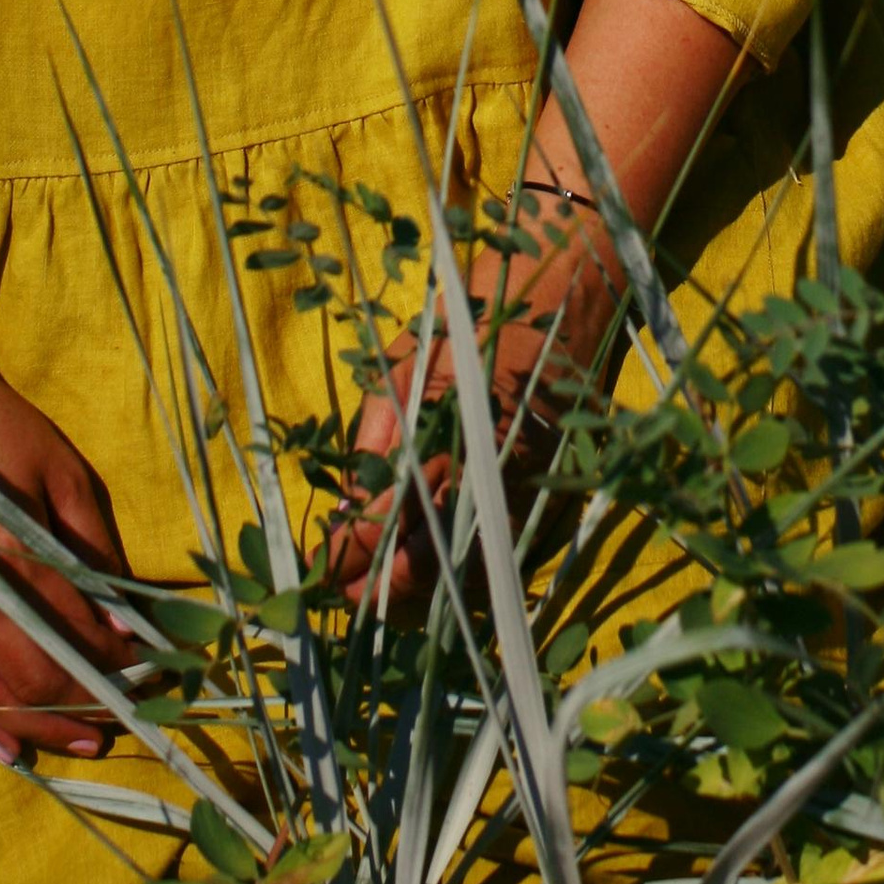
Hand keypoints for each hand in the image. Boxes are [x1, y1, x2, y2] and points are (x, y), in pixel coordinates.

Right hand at [0, 348, 133, 762]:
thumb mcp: (65, 477)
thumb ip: (95, 553)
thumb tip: (126, 624)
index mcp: (5, 556)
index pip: (70, 636)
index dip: (113, 664)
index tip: (149, 672)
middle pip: (27, 682)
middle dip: (81, 707)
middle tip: (121, 720)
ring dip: (34, 729)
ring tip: (78, 742)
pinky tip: (4, 749)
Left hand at [329, 180, 622, 609]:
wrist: (565, 291)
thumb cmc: (476, 320)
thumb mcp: (409, 366)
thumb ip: (377, 440)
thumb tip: (344, 510)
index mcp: (453, 440)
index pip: (389, 523)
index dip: (349, 555)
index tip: (318, 570)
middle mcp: (496, 478)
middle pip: (430, 567)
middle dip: (381, 587)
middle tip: (344, 590)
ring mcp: (532, 494)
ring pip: (471, 577)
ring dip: (424, 592)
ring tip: (380, 589)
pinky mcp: (557, 498)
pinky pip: (507, 559)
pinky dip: (468, 577)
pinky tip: (436, 573)